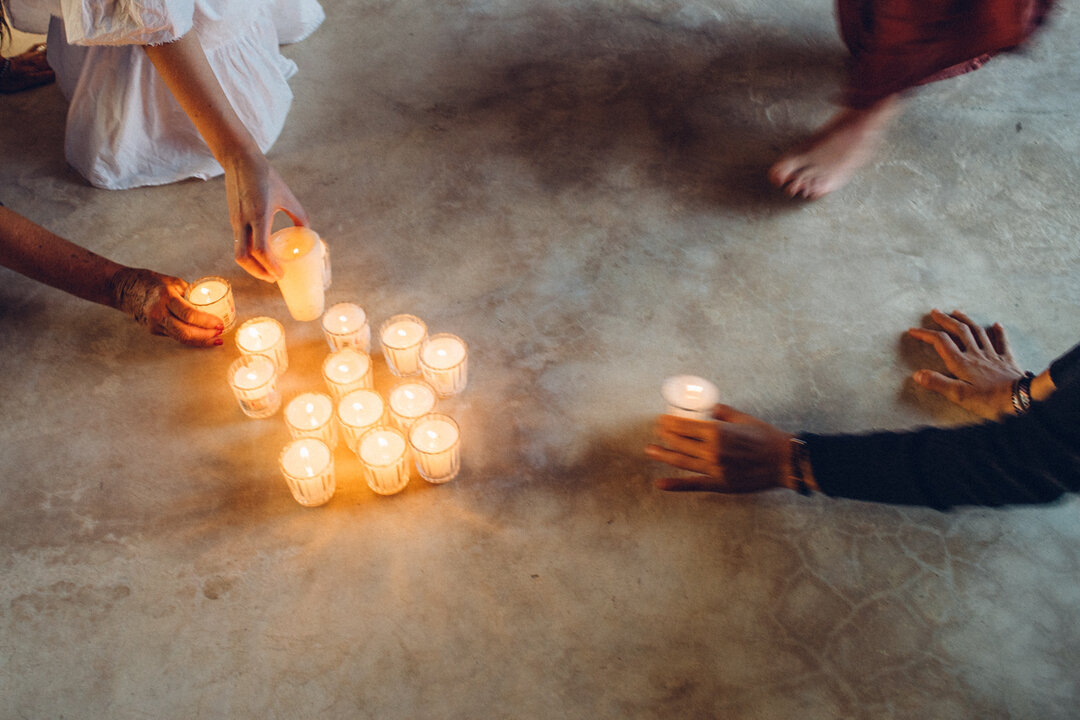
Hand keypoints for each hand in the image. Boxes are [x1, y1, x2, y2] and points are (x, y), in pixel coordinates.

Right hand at [108, 268, 223, 346]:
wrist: (125, 289)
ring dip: (201, 341)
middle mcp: (159, 314)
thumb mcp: (174, 283)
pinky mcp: (154, 331)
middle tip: (220, 333)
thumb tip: (211, 305)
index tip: (219, 323)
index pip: (189, 314)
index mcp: (166, 298)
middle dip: (206, 336)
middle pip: (185, 332)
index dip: (206, 322)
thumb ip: (191, 295)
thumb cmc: (151, 282)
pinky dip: (191, 339)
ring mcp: (155, 324)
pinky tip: (203, 338)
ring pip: (181, 339)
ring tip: (216, 339)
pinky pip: (176, 337)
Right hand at [224, 151, 308, 281]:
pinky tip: (260, 258)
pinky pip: (238, 243)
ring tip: (267, 272)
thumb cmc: (266, 177)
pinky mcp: (233, 219)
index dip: (270, 266)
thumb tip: (307, 232)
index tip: (281, 275)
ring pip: (238, 253)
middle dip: (259, 273)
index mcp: (259, 215)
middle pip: (244, 257)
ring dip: (252, 267)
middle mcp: (244, 221)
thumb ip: (299, 215)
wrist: (239, 160)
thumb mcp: (287, 196)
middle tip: (274, 279)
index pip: (261, 249)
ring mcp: (236, 221)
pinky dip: (249, 256)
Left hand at [644, 404, 792, 492]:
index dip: (669, 423)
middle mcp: (713, 451)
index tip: (662, 420)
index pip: (684, 426)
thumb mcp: (743, 418)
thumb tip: (708, 408)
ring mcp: (715, 469)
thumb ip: (722, 412)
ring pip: (682, 461)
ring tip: (650, 450)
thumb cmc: (766, 438)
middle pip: (680, 442)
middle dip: (665, 435)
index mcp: (717, 432)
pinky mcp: (720, 484)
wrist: (784, 462)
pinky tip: (660, 484)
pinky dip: (675, 485)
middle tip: (658, 430)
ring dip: (663, 455)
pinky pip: (693, 484)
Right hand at [908, 309, 1025, 419]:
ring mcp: (993, 355)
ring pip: (978, 332)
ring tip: (957, 312)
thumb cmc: (989, 400)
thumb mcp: (959, 395)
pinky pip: (1002, 342)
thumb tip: (917, 374)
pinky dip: (999, 332)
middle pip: (959, 331)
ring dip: (966, 320)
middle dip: (945, 320)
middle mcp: (976, 354)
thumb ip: (937, 383)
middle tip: (934, 312)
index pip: (940, 342)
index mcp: (962, 362)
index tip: (912, 330)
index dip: (925, 334)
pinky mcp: (1007, 360)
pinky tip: (996, 325)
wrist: (1021, 399)